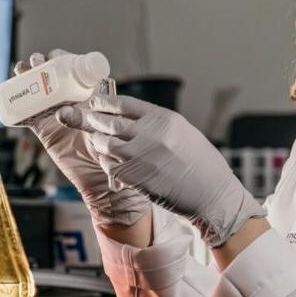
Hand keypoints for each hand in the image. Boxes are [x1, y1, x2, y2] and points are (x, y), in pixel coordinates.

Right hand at [13, 51, 150, 227]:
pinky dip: (17, 105)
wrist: (102, 179)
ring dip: (28, 77)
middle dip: (44, 65)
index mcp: (91, 96)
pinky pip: (27, 115)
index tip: (59, 56)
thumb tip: (78, 109)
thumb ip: (94, 119)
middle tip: (39, 61)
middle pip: (54, 77)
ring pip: (38, 92)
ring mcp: (56, 115)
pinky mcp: (44, 130)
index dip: (65, 60)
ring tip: (23, 69)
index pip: (76, 72)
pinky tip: (11, 94)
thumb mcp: (109, 128)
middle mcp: (72, 102)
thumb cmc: (115, 151)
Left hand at [63, 95, 264, 246]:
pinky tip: (111, 162)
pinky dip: (106, 162)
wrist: (212, 194)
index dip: (104, 102)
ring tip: (99, 142)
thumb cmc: (201, 164)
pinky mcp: (134, 177)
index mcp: (164, 119)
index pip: (123, 104)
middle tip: (83, 118)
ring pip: (104, 143)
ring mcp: (140, 156)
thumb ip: (155, 123)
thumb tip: (128, 118)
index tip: (94, 102)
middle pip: (108, 121)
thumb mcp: (182, 132)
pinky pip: (109, 165)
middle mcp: (150, 134)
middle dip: (92, 119)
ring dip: (97, 142)